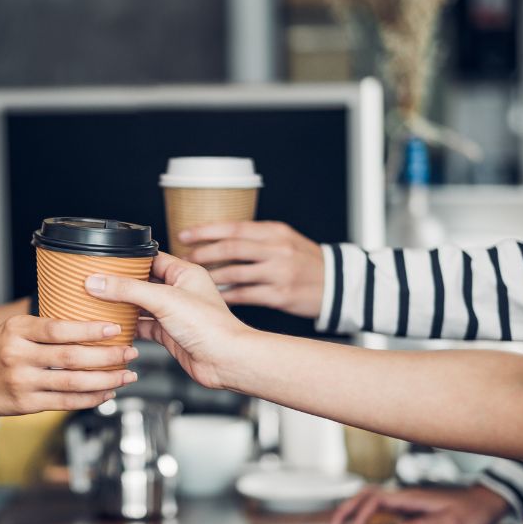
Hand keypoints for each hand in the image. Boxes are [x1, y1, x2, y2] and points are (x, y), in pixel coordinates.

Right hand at [0, 315, 137, 415]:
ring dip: (105, 380)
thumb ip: (41, 328)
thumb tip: (83, 320)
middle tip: (131, 352)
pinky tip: (106, 393)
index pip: (59, 328)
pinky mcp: (25, 405)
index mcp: (16, 330)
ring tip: (127, 375)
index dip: (90, 330)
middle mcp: (18, 356)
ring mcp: (21, 382)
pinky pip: (65, 403)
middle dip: (107, 356)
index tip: (115, 328)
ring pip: (73, 383)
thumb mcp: (8, 329)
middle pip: (72, 357)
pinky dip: (89, 399)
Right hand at [84, 252, 250, 388]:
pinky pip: (144, 327)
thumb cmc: (210, 327)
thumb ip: (128, 289)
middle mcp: (180, 291)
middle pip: (143, 282)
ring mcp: (174, 314)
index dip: (129, 260)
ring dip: (123, 306)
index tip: (105, 262)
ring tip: (100, 303)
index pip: (151, 258)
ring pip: (141, 306)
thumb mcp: (164, 299)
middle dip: (122, 284)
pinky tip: (115, 327)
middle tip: (98, 283)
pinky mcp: (169, 335)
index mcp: (185, 273)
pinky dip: (129, 327)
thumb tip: (99, 282)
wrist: (225, 361)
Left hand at [178, 221, 323, 318]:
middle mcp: (277, 250)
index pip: (234, 227)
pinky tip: (212, 296)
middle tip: (184, 259)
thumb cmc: (305, 261)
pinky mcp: (280, 295)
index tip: (184, 234)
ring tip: (194, 279)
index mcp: (275, 232)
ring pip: (235, 273)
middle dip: (203, 253)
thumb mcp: (285, 240)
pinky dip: (225, 296)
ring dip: (210, 276)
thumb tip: (216, 237)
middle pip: (231, 248)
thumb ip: (256, 237)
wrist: (339, 284)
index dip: (205, 230)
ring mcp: (279, 273)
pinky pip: (244, 295)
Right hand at [329, 484, 509, 523]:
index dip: (360, 518)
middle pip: (363, 496)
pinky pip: (376, 504)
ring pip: (367, 497)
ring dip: (350, 509)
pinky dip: (361, 512)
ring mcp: (403, 499)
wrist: (485, 503)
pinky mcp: (405, 505)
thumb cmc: (471, 515)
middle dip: (344, 511)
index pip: (374, 502)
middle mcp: (402, 495)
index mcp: (409, 498)